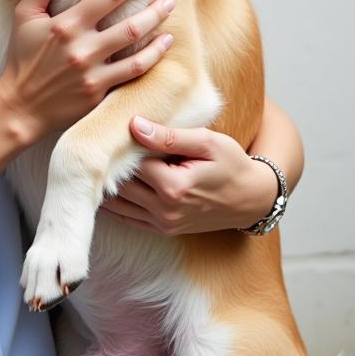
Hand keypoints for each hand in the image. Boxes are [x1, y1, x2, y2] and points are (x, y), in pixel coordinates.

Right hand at [0, 0, 173, 140]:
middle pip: (130, 23)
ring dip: (157, 29)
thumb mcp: (24, 13)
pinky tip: (163, 45)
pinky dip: (153, 58)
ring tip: (168, 15)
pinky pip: (133, 74)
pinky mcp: (99, 93)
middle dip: (155, 7)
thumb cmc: (23, 56)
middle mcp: (82, 48)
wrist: (21, 105)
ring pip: (137, 50)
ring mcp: (93, 73)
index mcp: (66, 24)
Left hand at [100, 117, 279, 233]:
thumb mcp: (206, 142)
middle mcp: (165, 210)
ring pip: (118, 204)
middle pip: (120, 184)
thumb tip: (134, 125)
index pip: (131, 163)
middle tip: (102, 143)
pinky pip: (126, 218)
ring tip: (102, 161)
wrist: (252, 199)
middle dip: (111, 164)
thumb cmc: (232, 164)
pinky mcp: (163, 229)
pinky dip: (114, 202)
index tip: (116, 129)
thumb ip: (169, 136)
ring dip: (107, 184)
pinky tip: (106, 183)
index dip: (122, 145)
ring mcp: (163, 223)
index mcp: (174, 187)